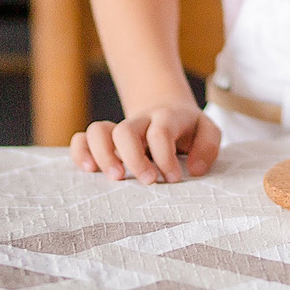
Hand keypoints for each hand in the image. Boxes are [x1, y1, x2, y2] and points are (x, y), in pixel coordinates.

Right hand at [71, 101, 219, 182]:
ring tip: (116, 178)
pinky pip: (81, 138)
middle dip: (133, 159)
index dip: (165, 159)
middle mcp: (139, 121)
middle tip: (148, 181)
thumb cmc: (188, 128)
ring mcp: (119, 129)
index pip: (159, 133)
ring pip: (97, 131)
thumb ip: (208, 147)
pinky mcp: (103, 138)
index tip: (173, 178)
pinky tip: (90, 171)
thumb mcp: (207, 131)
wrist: (166, 107)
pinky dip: (80, 153)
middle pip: (125, 131)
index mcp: (166, 118)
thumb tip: (193, 170)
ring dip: (103, 156)